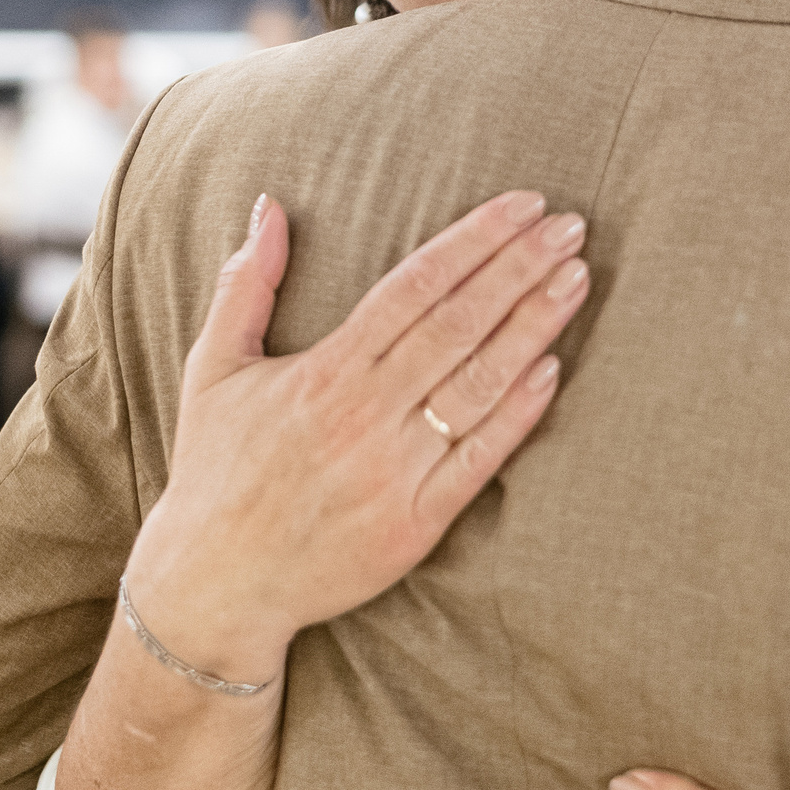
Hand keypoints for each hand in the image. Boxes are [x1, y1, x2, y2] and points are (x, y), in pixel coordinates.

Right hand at [121, 189, 587, 682]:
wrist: (217, 585)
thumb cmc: (216, 469)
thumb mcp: (213, 368)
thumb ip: (246, 284)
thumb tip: (268, 204)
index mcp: (323, 370)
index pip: (414, 285)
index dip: (474, 240)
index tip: (522, 205)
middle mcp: (363, 414)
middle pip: (459, 323)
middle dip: (520, 268)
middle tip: (570, 227)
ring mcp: (394, 470)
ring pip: (479, 383)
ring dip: (534, 326)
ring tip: (576, 280)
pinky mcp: (416, 524)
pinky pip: (479, 459)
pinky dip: (519, 412)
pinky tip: (554, 369)